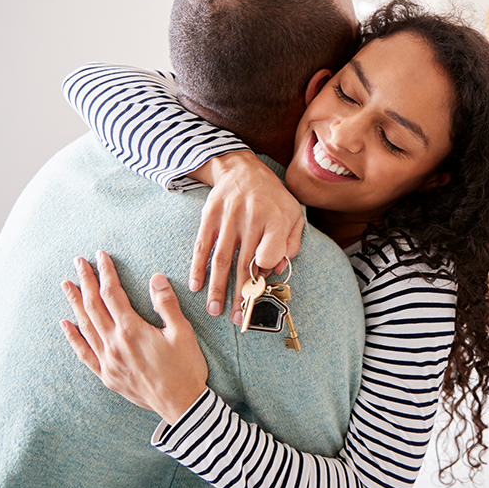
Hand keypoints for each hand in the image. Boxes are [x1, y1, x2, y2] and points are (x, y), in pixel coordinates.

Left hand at [60, 251, 207, 424]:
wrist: (181, 404)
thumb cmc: (185, 368)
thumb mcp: (182, 332)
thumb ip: (166, 304)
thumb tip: (155, 278)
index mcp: (132, 330)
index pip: (112, 294)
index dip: (106, 273)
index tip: (101, 256)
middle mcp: (114, 344)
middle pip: (94, 306)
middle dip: (85, 281)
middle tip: (78, 262)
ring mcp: (108, 361)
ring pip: (85, 326)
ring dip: (75, 304)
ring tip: (66, 286)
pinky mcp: (107, 375)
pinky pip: (84, 353)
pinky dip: (73, 338)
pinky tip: (66, 325)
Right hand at [188, 151, 303, 323]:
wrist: (242, 168)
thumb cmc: (272, 197)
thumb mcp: (292, 214)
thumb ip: (291, 242)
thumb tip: (278, 269)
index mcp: (277, 219)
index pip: (271, 251)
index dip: (266, 269)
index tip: (261, 284)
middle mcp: (252, 218)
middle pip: (245, 262)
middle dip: (241, 294)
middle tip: (238, 319)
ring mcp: (229, 217)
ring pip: (222, 259)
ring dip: (217, 287)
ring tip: (215, 310)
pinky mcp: (210, 216)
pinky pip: (202, 246)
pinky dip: (198, 267)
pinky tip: (196, 286)